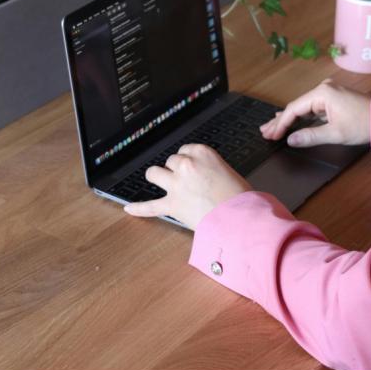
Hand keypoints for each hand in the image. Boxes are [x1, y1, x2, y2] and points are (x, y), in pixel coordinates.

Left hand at [123, 144, 250, 229]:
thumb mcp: (229, 172)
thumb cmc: (242, 198)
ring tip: (163, 183)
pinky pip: (150, 206)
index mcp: (203, 153)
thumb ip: (211, 169)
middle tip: (188, 182)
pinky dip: (139, 208)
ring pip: (155, 173)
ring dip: (158, 177)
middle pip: (172, 161)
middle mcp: (187, 165)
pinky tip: (128, 208)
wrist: (241, 219)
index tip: (192, 167)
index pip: (186, 149)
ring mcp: (176, 185)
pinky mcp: (172, 205)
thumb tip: (205, 177)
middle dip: (176, 170)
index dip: (188, 160)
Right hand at [260, 79, 370, 146]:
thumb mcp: (335, 133)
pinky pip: (312, 108)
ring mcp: (329, 92)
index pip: (294, 109)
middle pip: (296, 106)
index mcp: (322, 93)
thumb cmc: (363, 125)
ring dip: (289, 119)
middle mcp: (323, 89)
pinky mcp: (333, 99)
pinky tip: (290, 121)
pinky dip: (301, 116)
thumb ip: (310, 136)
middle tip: (264, 132)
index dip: (281, 124)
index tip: (271, 136)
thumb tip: (291, 140)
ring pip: (303, 108)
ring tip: (272, 128)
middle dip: (280, 121)